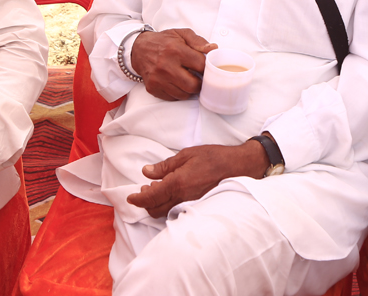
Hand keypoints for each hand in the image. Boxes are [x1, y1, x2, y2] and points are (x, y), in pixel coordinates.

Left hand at [125, 141, 267, 217]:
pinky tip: (169, 196)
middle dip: (145, 204)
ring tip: (154, 192)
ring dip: (155, 206)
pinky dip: (168, 207)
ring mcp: (191, 204)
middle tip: (142, 191)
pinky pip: (177, 211)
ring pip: (166, 212)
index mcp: (177, 183)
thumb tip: (146, 172)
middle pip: (155, 209)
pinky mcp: (198, 205)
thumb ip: (165, 166)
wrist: (237, 166)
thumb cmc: (213, 157)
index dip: (137, 199)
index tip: (130, 198)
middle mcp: (182, 197)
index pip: (150, 197)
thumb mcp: (186, 155)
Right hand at [130, 28, 216, 100]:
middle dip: (200, 83)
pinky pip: (173, 98)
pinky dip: (178, 92)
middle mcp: (166, 66)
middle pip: (193, 85)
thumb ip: (198, 41)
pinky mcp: (153, 88)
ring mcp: (158, 79)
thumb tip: (213, 48)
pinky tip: (177, 83)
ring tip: (187, 79)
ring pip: (184, 94)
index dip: (207, 68)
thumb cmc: (164, 41)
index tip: (206, 67)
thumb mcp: (181, 34)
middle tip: (199, 77)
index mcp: (175, 50)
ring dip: (189, 89)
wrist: (139, 49)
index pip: (200, 65)